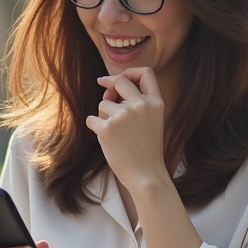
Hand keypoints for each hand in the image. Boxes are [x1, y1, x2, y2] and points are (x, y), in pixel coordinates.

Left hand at [86, 68, 170, 192]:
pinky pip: (92, 119)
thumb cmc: (147, 150)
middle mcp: (140, 105)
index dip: (132, 72)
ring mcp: (123, 116)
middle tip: (102, 84)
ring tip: (116, 134)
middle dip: (109, 82)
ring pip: (103, 104)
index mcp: (156, 103)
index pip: (146, 73)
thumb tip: (108, 88)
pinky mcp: (107, 128)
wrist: (146, 175)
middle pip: (120, 81)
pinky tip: (107, 140)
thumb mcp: (153, 121)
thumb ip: (138, 102)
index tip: (121, 77)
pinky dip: (95, 128)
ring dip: (104, 115)